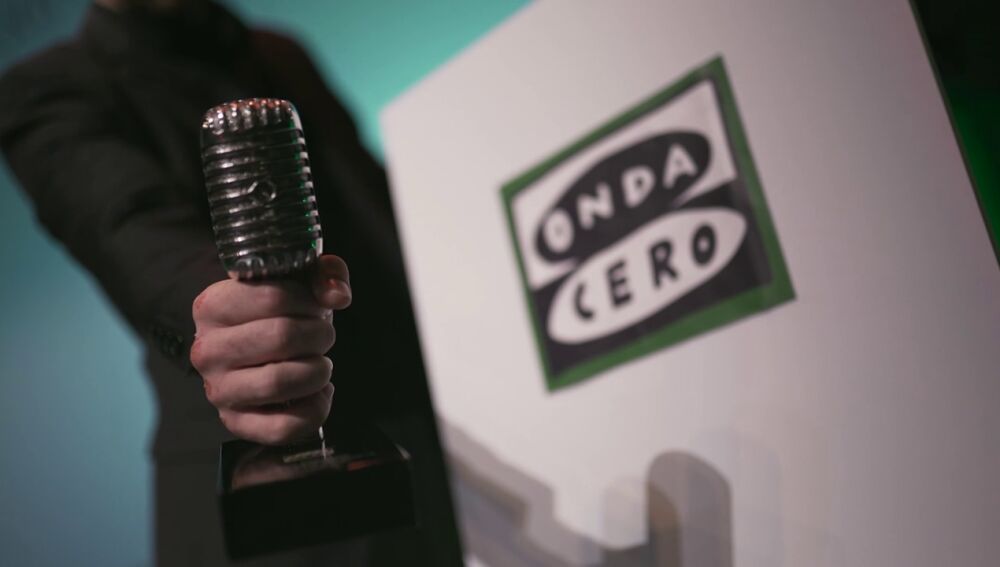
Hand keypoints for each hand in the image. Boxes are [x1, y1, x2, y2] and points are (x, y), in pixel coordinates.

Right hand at [190, 255, 351, 444]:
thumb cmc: (276, 313)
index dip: (309, 302)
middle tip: (323, 336)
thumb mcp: (297, 280)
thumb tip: (337, 296)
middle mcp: (207, 349)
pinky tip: (317, 394)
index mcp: (212, 306)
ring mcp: (218, 389)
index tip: (315, 308)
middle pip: (282, 337)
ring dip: (318, 372)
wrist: (254, 347)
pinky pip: (282, 426)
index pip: (273, 297)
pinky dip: (314, 410)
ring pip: (280, 382)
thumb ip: (324, 273)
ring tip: (320, 364)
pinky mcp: (236, 422)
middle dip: (319, 335)